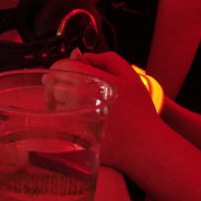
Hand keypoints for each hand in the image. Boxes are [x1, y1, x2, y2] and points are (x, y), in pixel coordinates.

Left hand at [50, 51, 164, 170]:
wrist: (146, 145)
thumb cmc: (140, 110)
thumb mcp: (130, 76)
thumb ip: (107, 59)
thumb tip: (82, 55)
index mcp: (95, 81)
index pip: (63, 66)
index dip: (60, 66)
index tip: (64, 71)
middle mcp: (83, 99)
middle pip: (54, 84)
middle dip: (56, 83)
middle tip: (63, 86)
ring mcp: (77, 119)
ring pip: (53, 105)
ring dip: (56, 101)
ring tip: (67, 102)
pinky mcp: (76, 138)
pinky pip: (57, 124)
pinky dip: (60, 119)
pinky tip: (70, 117)